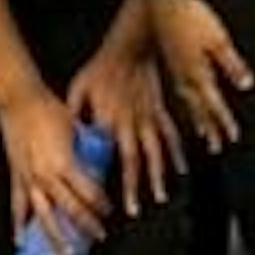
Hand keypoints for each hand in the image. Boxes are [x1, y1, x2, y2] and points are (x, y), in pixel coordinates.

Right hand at [0, 85, 110, 251]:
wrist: (20, 101)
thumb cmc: (49, 110)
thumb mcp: (77, 129)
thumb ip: (88, 148)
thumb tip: (100, 157)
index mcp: (65, 163)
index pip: (89, 192)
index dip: (101, 204)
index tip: (109, 210)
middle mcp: (48, 176)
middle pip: (70, 209)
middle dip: (86, 225)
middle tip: (98, 236)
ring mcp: (30, 180)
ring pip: (44, 216)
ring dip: (55, 237)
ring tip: (64, 254)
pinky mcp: (17, 177)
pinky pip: (18, 206)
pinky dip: (19, 225)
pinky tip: (21, 241)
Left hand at [70, 32, 180, 213]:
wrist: (130, 45)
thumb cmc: (102, 66)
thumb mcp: (79, 88)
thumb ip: (75, 113)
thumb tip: (72, 135)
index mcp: (109, 119)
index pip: (105, 156)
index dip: (102, 174)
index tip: (102, 195)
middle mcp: (131, 123)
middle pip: (134, 161)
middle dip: (135, 187)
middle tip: (135, 209)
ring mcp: (148, 117)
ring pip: (156, 152)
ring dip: (159, 176)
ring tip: (160, 195)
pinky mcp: (160, 110)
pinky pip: (171, 135)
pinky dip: (178, 153)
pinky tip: (182, 168)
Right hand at [146, 0, 251, 158]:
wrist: (162, 0)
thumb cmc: (190, 16)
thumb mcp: (219, 40)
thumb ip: (233, 65)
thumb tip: (246, 84)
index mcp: (197, 72)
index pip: (214, 104)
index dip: (223, 122)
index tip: (231, 137)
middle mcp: (185, 75)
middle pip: (200, 108)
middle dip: (210, 127)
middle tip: (215, 146)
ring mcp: (176, 68)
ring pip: (189, 101)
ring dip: (198, 117)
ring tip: (203, 131)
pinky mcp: (172, 58)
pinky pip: (181, 89)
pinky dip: (188, 100)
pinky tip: (189, 97)